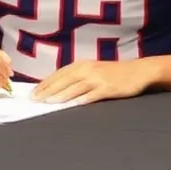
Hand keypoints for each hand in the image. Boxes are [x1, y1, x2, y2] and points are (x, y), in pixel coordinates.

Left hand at [31, 59, 158, 104]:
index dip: (44, 84)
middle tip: (33, 100)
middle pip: (63, 81)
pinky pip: (92, 95)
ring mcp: (98, 79)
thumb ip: (77, 78)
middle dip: (47, 90)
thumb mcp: (94, 70)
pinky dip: (82, 99)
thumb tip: (56, 90)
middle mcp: (88, 70)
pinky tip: (73, 105)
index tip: (32, 93)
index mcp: (82, 65)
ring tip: (47, 103)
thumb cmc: (114, 73)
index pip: (58, 74)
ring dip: (60, 95)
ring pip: (75, 88)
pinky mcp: (108, 88)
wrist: (139, 71)